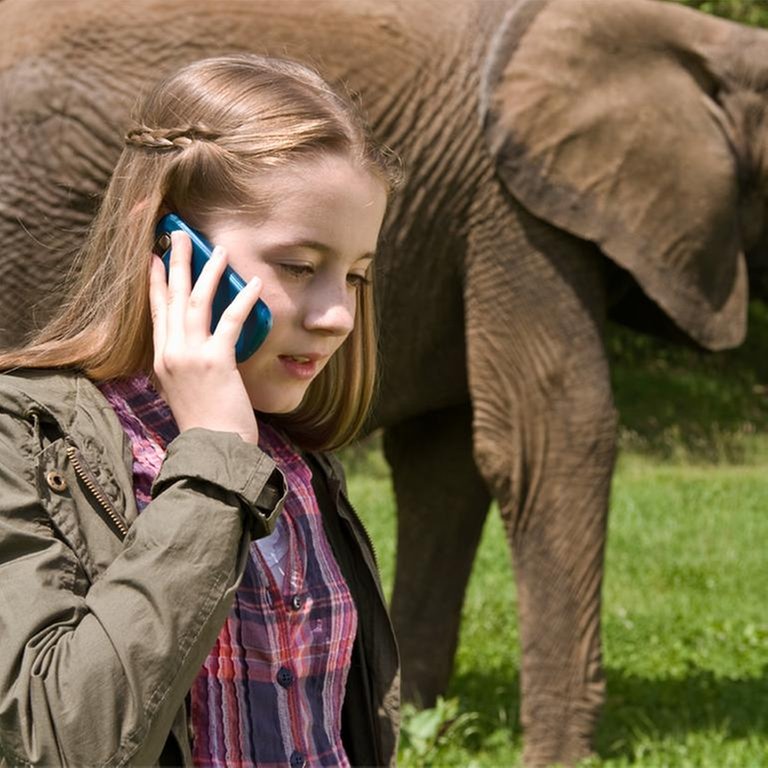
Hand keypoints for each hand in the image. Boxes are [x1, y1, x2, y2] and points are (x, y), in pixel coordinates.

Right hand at [148, 231, 262, 443]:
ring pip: (195, 302)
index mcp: (162, 360)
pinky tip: (253, 283)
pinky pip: (230, 321)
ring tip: (219, 249)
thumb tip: (203, 346)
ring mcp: (191, 356)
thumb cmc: (207, 425)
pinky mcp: (216, 362)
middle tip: (179, 233)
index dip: (154, 282)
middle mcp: (170, 353)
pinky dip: (242, 299)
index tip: (153, 257)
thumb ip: (189, 366)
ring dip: (208, 272)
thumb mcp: (188, 391)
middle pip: (171, 298)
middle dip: (175, 262)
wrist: (213, 451)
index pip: (156, 312)